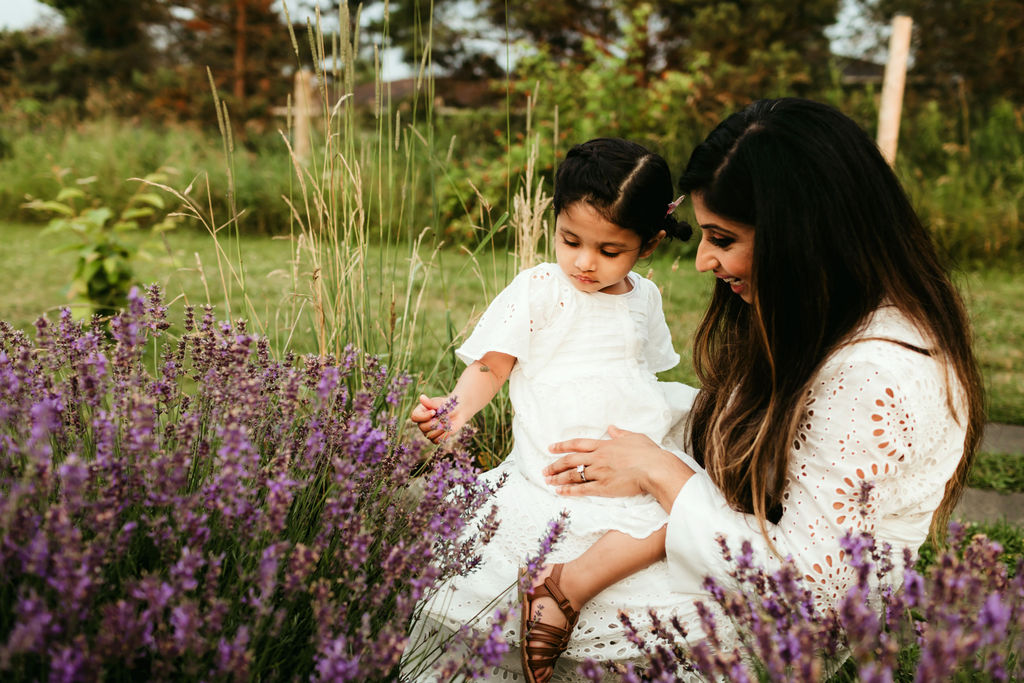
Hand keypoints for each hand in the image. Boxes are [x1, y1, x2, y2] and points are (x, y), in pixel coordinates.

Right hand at [410, 394, 455, 443]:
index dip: (424, 416)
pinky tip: (448, 428)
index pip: (415, 417)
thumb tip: (421, 397)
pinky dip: (444, 435)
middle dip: (436, 423)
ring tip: (448, 422)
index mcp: (420, 412)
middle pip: (423, 427)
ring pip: (430, 435)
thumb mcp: (441, 403)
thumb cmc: (448, 405)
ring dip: (441, 429)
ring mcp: (427, 431)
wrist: (458, 411)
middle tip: (445, 417)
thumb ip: (431, 403)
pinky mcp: (435, 438)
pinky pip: (436, 441)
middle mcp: (421, 422)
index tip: (434, 412)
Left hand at [544, 425, 694, 510]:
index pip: (578, 444)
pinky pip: (582, 489)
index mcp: (605, 445)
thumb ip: (620, 433)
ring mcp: (599, 473)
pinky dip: (569, 490)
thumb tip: (612, 427)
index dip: (562, 446)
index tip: (551, 448)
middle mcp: (598, 458)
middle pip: (571, 460)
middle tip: (544, 470)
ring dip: (559, 478)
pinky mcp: (603, 487)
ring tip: (548, 481)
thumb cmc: (648, 453)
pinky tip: (560, 492)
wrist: (655, 469)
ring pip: (573, 475)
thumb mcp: (634, 437)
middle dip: (555, 465)